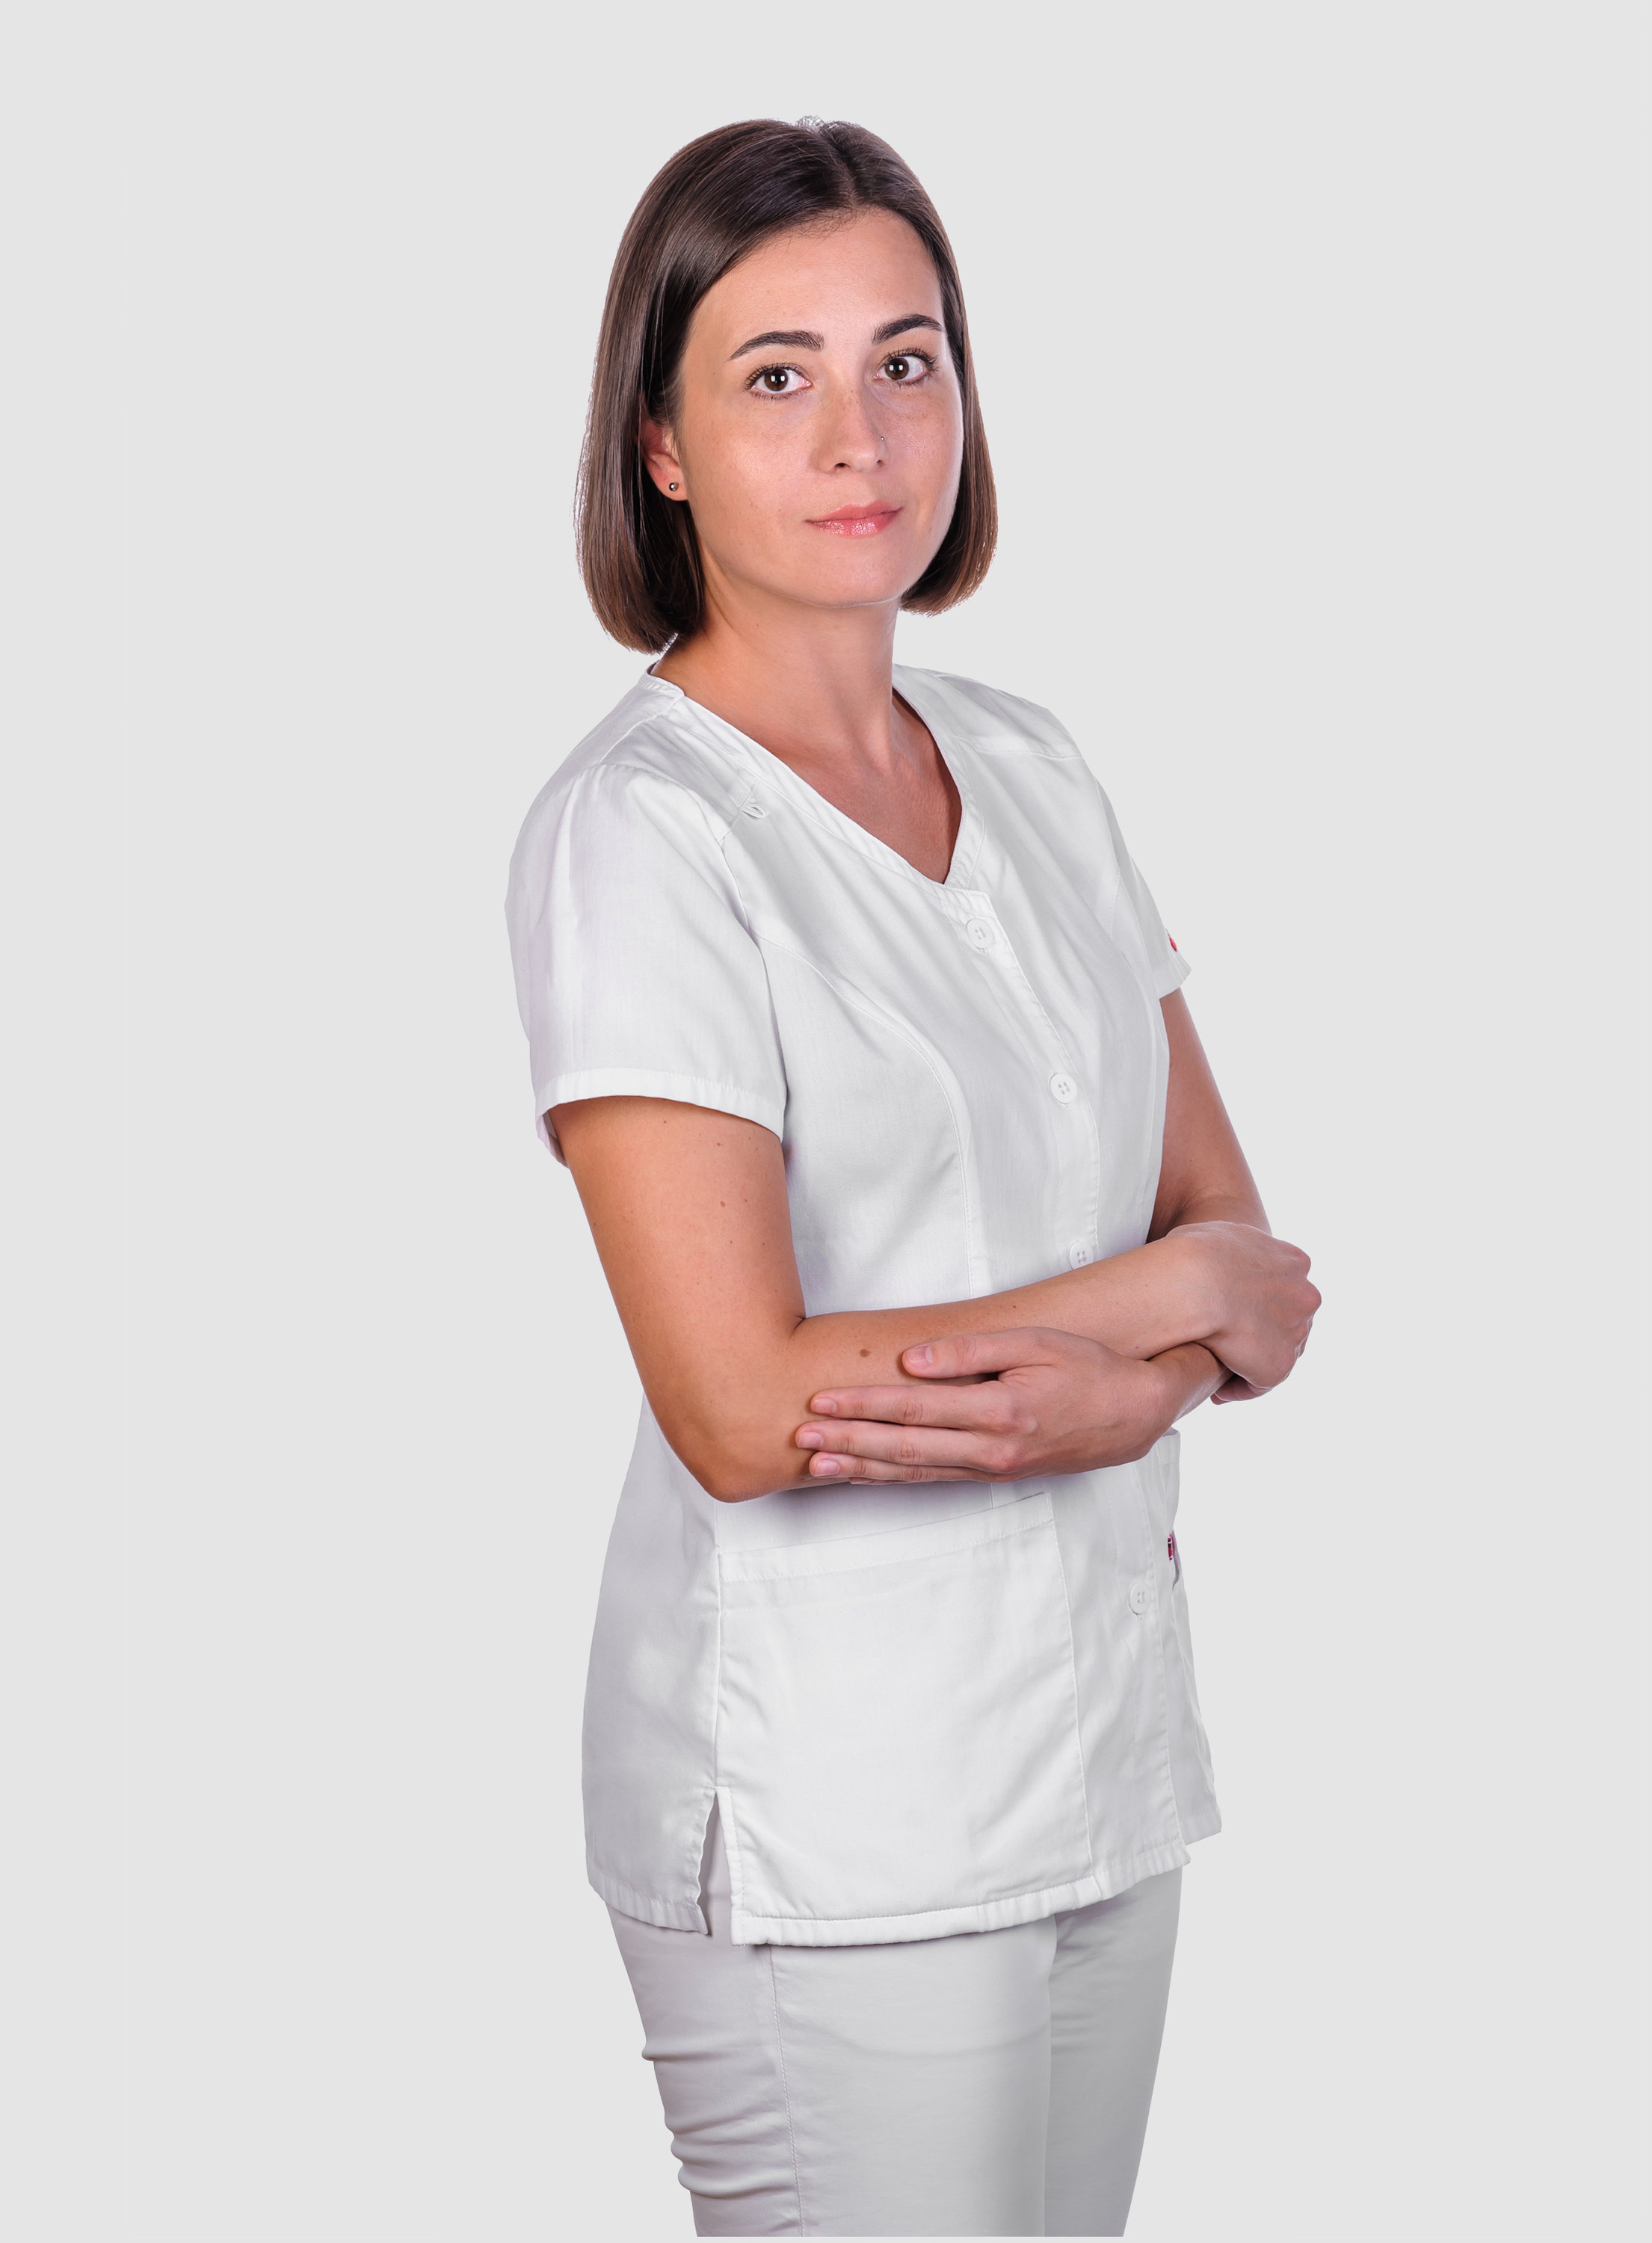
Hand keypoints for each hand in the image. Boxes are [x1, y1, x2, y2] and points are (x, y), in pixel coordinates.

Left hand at [794, 1327, 1184, 1483]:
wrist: (1134, 1414)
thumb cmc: (1085, 1366)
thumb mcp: (1035, 1343)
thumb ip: (970, 1351)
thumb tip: (911, 1361)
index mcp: (1000, 1411)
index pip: (916, 1408)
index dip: (864, 1405)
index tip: (821, 1399)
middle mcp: (992, 1448)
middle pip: (905, 1446)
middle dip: (849, 1440)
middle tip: (800, 1436)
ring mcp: (992, 1468)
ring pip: (915, 1472)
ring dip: (862, 1467)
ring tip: (817, 1463)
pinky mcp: (994, 1475)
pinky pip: (934, 1479)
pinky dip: (894, 1478)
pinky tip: (864, 1474)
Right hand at [1171, 1220, 1320, 1392]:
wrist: (1195, 1279)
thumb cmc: (1193, 1252)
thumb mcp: (1218, 1234)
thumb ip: (1231, 1246)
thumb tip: (1215, 1253)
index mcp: (1293, 1261)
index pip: (1282, 1289)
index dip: (1254, 1305)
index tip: (1228, 1315)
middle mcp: (1305, 1295)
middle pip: (1287, 1323)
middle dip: (1259, 1335)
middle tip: (1225, 1347)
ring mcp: (1296, 1331)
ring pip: (1275, 1354)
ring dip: (1249, 1364)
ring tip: (1216, 1374)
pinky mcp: (1279, 1365)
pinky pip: (1260, 1383)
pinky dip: (1240, 1389)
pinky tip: (1217, 1392)